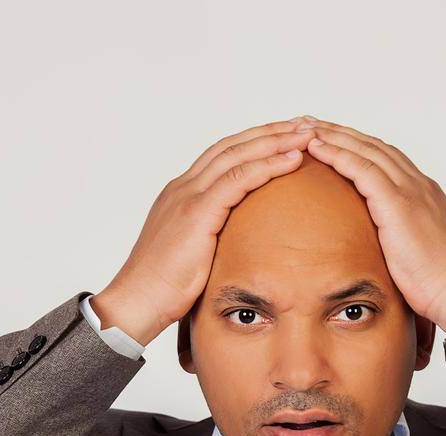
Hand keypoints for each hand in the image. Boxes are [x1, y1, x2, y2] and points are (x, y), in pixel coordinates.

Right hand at [92, 118, 319, 346]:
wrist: (138, 301)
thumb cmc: (164, 288)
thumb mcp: (192, 255)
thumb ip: (211, 240)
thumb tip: (236, 247)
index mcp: (181, 194)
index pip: (222, 156)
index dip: (254, 143)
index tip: (284, 136)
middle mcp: (183, 187)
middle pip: (232, 146)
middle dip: (270, 132)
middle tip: (303, 123)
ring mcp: (188, 196)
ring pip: (238, 155)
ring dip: (275, 141)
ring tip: (307, 134)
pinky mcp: (197, 212)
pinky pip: (238, 179)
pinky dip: (268, 165)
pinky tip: (293, 159)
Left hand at [299, 117, 445, 335]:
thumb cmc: (436, 282)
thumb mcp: (414, 249)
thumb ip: (397, 235)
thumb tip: (378, 243)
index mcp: (423, 193)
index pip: (386, 158)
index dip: (357, 145)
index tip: (331, 137)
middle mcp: (418, 184)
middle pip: (373, 146)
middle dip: (340, 132)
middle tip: (310, 122)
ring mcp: (410, 191)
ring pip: (366, 151)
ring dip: (334, 136)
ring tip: (305, 127)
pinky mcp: (398, 204)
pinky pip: (363, 170)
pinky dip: (339, 155)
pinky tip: (318, 148)